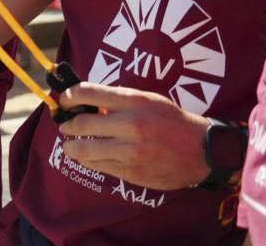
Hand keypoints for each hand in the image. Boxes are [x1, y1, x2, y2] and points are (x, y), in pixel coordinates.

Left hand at [58, 82, 209, 190]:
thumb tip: (85, 103)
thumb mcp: (147, 100)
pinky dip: (87, 160)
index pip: (88, 92)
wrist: (203, 150)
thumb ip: (117, 101)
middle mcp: (130, 125)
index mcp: (134, 101)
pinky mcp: (131, 172)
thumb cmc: (172, 120)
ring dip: (71, 147)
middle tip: (65, 125)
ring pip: (85, 149)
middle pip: (81, 123)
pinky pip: (98, 166)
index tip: (63, 100)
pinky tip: (87, 157)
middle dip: (67, 125)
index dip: (68, 96)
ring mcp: (130, 151)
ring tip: (70, 145)